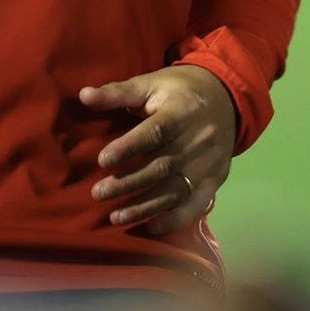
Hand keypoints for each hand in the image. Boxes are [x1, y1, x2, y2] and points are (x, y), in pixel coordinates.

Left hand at [81, 66, 236, 233]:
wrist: (226, 98)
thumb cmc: (178, 90)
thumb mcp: (150, 83)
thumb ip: (117, 93)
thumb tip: (83, 96)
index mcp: (182, 110)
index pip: (156, 131)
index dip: (129, 147)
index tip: (102, 161)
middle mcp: (200, 138)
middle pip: (163, 165)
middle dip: (129, 183)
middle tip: (98, 193)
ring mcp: (210, 162)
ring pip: (177, 189)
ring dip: (145, 206)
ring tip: (115, 217)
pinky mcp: (216, 179)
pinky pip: (197, 204)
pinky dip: (175, 219)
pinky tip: (151, 227)